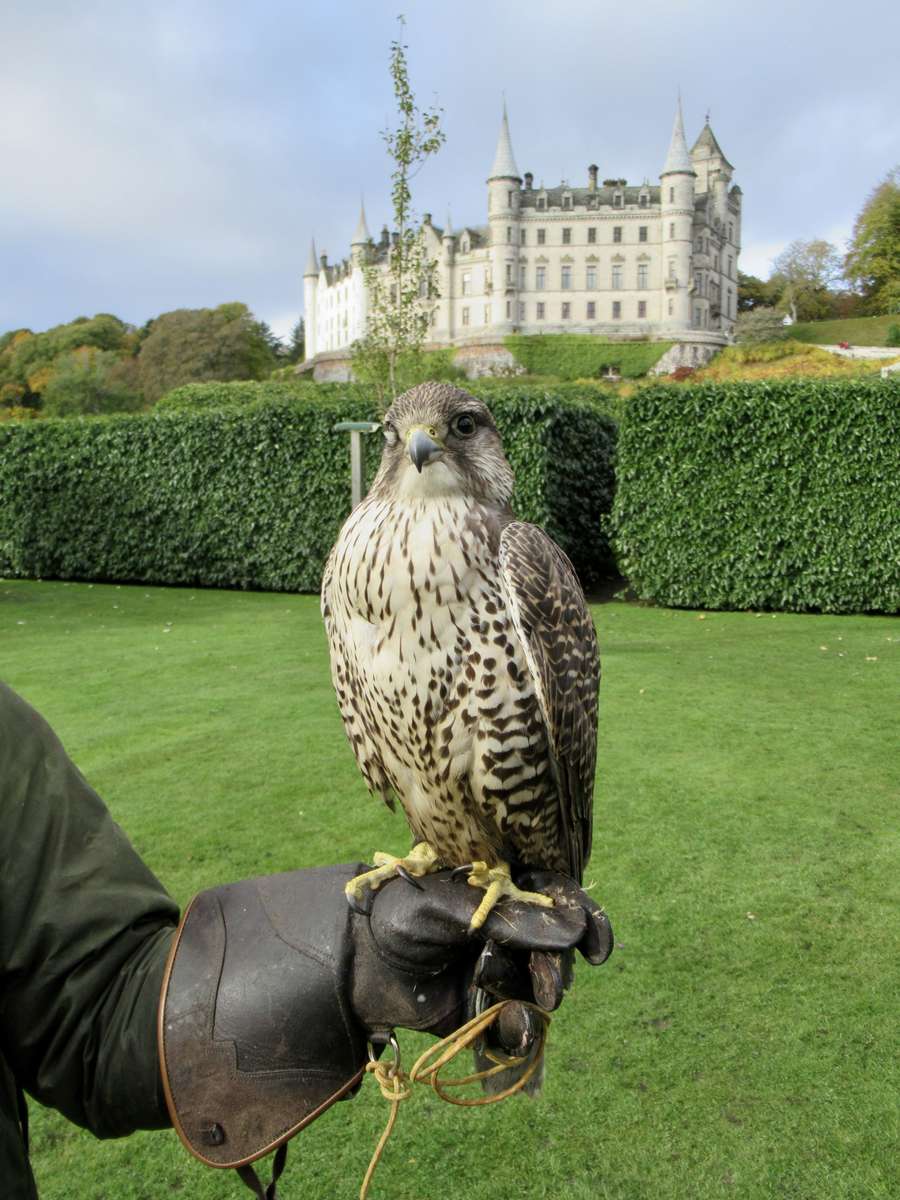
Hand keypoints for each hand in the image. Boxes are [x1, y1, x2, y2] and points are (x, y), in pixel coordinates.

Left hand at [351, 868, 611, 1034]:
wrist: (352, 960)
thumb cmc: (394, 913)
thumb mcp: (447, 904)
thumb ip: (507, 917)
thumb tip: (570, 928)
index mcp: (504, 890)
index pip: (559, 899)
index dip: (586, 919)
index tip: (596, 948)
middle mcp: (509, 932)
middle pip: (557, 951)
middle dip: (556, 969)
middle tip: (549, 986)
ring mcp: (498, 972)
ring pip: (540, 991)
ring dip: (531, 996)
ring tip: (507, 994)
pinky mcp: (482, 1012)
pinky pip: (515, 1029)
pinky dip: (519, 1033)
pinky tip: (512, 1031)